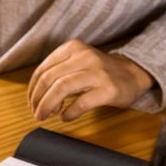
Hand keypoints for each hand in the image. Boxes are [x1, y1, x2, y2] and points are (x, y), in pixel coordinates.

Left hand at [27, 41, 154, 121]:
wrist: (134, 74)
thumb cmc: (101, 72)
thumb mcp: (78, 61)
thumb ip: (57, 71)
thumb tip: (35, 95)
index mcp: (73, 48)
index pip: (42, 70)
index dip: (32, 90)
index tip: (32, 103)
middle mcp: (85, 56)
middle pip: (49, 79)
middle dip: (37, 100)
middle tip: (36, 113)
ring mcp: (98, 72)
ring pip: (61, 88)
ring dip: (48, 106)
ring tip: (46, 116)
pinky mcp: (108, 89)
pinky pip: (81, 103)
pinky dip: (69, 113)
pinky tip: (66, 117)